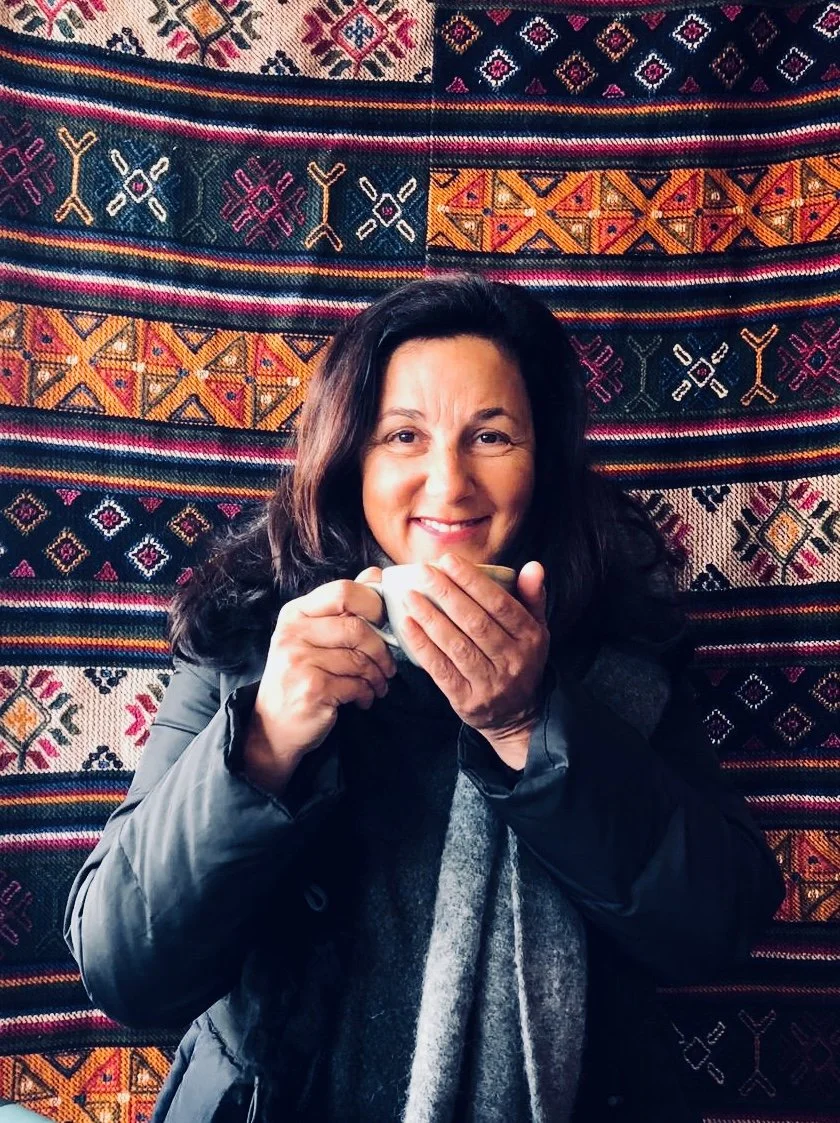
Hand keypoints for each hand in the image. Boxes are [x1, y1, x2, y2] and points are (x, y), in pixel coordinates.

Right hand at [244, 571, 393, 791]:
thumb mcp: (314, 636)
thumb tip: (375, 575)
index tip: (384, 624)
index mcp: (296, 613)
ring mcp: (299, 661)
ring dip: (378, 676)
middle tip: (388, 665)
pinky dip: (368, 693)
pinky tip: (364, 699)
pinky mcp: (311, 688)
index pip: (343, 591)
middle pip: (357, 626)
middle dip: (382, 649)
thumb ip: (343, 606)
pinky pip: (357, 684)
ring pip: (360, 659)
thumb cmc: (302, 676)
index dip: (373, 604)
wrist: (273, 726)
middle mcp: (293, 633)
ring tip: (377, 685)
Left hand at [400, 554, 548, 769]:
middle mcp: (513, 661)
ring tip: (410, 595)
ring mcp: (490, 683)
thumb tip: (534, 565)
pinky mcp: (466, 700)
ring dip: (430, 617)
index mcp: (531, 638)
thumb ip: (533, 597)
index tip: (449, 561)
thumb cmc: (521, 661)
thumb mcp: (536, 630)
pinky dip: (422, 644)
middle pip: (475, 622)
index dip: (473, 581)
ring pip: (456, 644)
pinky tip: (408, 624)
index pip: (500, 604)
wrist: (517, 717)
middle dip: (446, 593)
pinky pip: (440, 668)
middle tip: (424, 571)